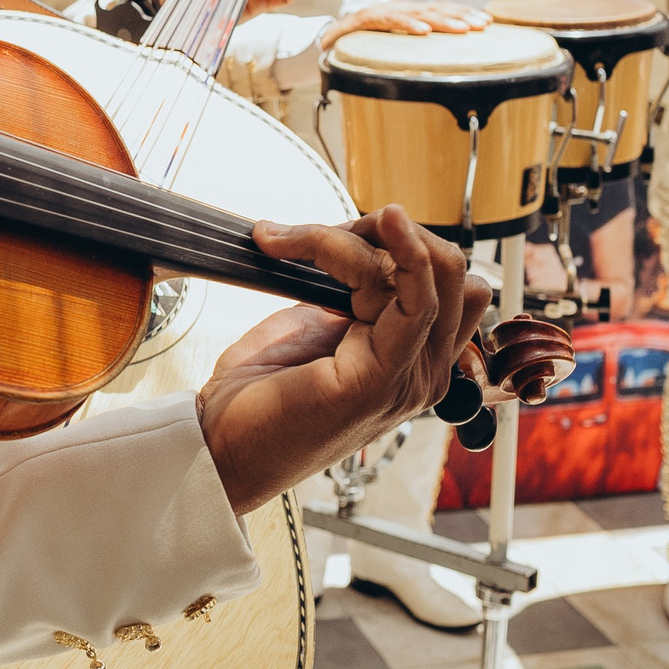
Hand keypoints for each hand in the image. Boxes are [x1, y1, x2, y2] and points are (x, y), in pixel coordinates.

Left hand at [194, 206, 495, 512]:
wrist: (222, 445)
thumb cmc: (261, 392)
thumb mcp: (316, 323)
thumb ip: (356, 292)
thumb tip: (370, 245)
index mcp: (414, 358)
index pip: (446, 277)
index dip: (397, 241)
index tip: (331, 234)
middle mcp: (424, 371)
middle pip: (446, 269)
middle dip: (383, 232)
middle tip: (314, 235)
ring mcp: (409, 379)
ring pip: (426, 275)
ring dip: (364, 239)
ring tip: (303, 239)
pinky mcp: (382, 380)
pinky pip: (419, 303)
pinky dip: (405, 254)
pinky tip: (386, 223)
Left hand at [318, 0, 489, 49]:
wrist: (360, 18)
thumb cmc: (349, 33)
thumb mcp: (336, 37)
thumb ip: (332, 39)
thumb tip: (323, 43)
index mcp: (375, 15)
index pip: (392, 17)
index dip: (407, 23)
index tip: (422, 31)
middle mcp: (397, 8)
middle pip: (422, 12)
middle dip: (445, 21)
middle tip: (465, 30)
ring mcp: (412, 8)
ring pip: (439, 9)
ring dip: (461, 16)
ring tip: (481, 24)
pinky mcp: (425, 12)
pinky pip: (447, 10)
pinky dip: (465, 13)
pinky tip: (484, 20)